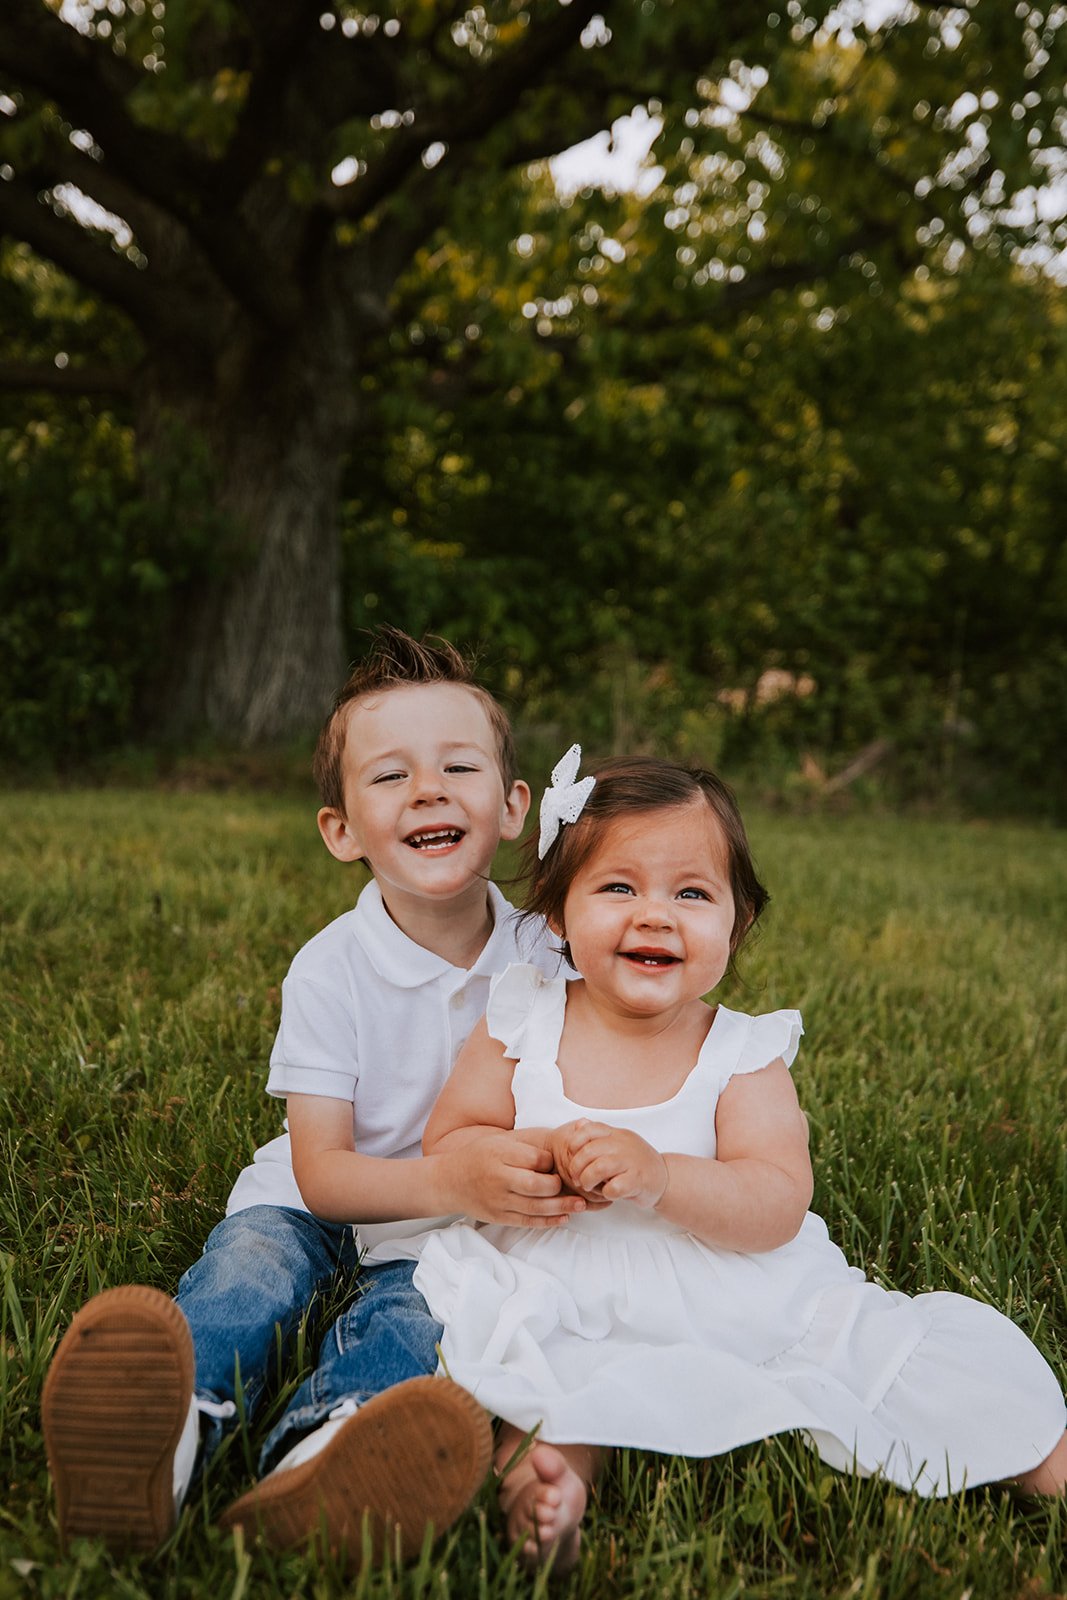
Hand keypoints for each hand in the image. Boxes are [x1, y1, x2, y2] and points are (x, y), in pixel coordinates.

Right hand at [440, 1132, 588, 1226]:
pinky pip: (527, 1222)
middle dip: (557, 1186)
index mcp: (499, 1153)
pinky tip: (564, 1217)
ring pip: (535, 1208)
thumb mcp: (499, 1141)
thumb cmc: (480, 1156)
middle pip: (536, 1185)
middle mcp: (498, 1178)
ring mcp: (498, 1201)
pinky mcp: (499, 1217)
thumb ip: (526, 1145)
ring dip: (561, 1207)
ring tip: (580, 1205)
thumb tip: (562, 1145)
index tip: (554, 1162)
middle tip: (569, 1183)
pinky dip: (548, 1221)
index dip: (550, 1161)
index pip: (535, 1158)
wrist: (451, 1181)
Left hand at [551, 1119, 667, 1209]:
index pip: (589, 1129)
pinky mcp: (638, 1181)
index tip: (572, 1156)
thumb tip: (579, 1124)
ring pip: (599, 1168)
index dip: (575, 1143)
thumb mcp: (618, 1143)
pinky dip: (606, 1193)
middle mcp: (624, 1145)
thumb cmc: (636, 1162)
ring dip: (587, 1180)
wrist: (665, 1178)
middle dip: (576, 1167)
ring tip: (588, 1186)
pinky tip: (609, 1193)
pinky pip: (614, 1187)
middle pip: (589, 1151)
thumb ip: (599, 1136)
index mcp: (616, 1134)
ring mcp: (632, 1162)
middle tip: (577, 1178)